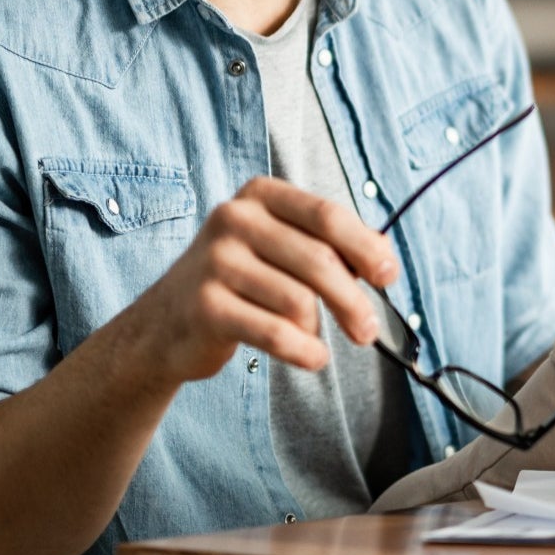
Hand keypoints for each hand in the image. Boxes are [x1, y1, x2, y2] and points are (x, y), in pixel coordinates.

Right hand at [122, 176, 398, 388]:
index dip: (366, 247)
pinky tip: (313, 358)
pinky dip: (303, 350)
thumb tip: (385, 260)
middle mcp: (234, 219)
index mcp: (260, 196)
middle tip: (368, 331)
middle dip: (353, 300)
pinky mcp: (205, 306)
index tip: (389, 276)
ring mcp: (215, 261)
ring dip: (318, 329)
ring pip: (299, 300)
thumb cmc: (241, 282)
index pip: (327, 216)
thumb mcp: (280, 248)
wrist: (165, 323)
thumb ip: (329, 246)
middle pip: (319, 260)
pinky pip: (275, 331)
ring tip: (314, 339)